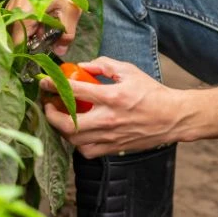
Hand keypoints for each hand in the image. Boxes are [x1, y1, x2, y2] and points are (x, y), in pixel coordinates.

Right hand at [7, 0, 81, 56]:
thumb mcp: (70, 9)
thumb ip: (66, 33)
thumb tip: (61, 51)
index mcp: (24, 14)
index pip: (17, 45)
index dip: (28, 55)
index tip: (39, 59)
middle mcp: (12, 11)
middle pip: (18, 39)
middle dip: (34, 43)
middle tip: (51, 41)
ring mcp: (11, 6)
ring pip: (19, 30)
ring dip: (33, 33)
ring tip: (49, 28)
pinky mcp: (14, 3)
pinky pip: (20, 20)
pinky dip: (31, 24)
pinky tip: (45, 19)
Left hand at [41, 57, 184, 157]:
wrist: (172, 117)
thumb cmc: (152, 93)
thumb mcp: (129, 71)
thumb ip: (104, 64)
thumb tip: (82, 66)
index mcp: (112, 96)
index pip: (74, 90)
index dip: (53, 85)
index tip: (45, 82)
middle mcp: (108, 119)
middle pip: (68, 123)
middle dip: (51, 114)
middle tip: (48, 105)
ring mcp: (110, 136)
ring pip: (74, 140)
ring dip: (62, 129)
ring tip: (60, 118)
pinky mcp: (113, 148)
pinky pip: (86, 151)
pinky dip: (77, 143)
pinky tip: (78, 133)